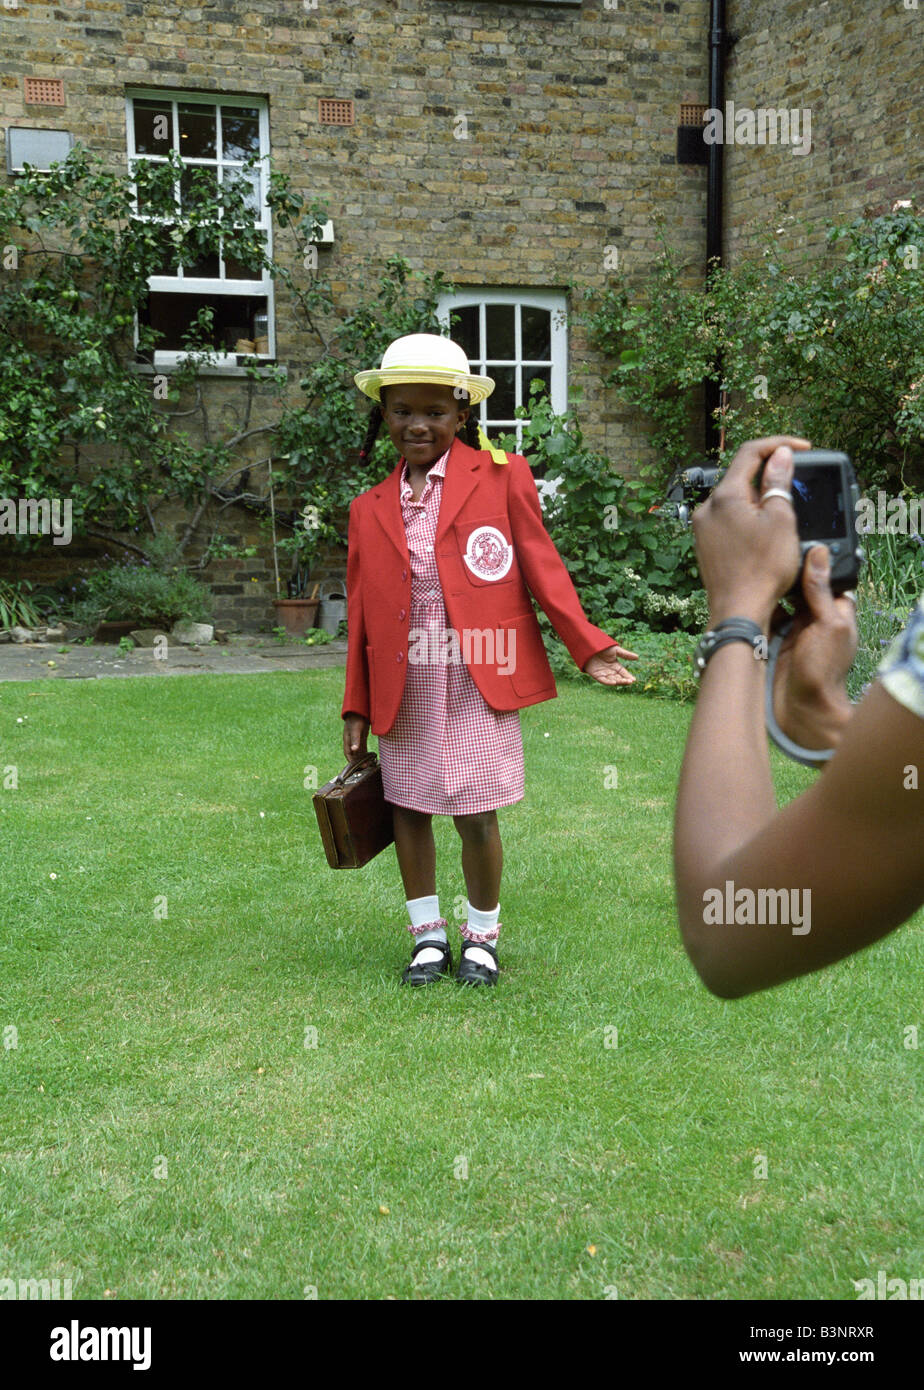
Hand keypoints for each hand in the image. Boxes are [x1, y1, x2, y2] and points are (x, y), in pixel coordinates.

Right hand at [343, 713, 369, 762]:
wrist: (360, 712)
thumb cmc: (356, 720)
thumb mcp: (355, 730)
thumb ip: (355, 740)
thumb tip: (354, 749)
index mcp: (347, 740)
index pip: (347, 753)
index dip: (351, 761)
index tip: (356, 767)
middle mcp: (351, 742)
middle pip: (353, 754)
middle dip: (358, 761)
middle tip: (365, 767)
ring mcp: (356, 740)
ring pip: (359, 752)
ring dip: (362, 758)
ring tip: (368, 764)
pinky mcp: (362, 738)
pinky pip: (363, 748)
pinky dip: (365, 753)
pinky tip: (370, 757)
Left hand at [582, 643, 638, 685]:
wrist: (589, 645)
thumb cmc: (602, 647)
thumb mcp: (615, 650)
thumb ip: (625, 654)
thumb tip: (637, 657)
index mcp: (615, 666)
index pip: (623, 673)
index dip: (628, 676)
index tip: (634, 680)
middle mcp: (610, 671)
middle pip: (618, 678)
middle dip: (624, 680)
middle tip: (630, 681)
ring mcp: (603, 673)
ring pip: (612, 680)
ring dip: (619, 682)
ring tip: (625, 682)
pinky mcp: (596, 675)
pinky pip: (603, 680)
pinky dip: (608, 682)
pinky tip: (614, 682)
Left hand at [692, 435, 811, 628]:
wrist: (739, 612)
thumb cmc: (762, 571)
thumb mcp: (781, 520)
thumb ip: (779, 483)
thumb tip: (780, 456)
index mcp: (724, 496)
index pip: (750, 452)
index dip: (778, 445)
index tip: (802, 448)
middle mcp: (707, 508)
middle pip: (740, 476)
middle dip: (769, 475)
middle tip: (797, 481)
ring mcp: (703, 528)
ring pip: (735, 499)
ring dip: (759, 498)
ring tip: (784, 512)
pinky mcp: (706, 545)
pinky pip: (728, 520)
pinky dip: (748, 517)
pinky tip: (765, 532)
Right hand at [771, 545, 856, 750]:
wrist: (802, 710)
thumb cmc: (824, 670)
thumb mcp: (828, 625)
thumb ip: (821, 591)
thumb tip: (820, 553)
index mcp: (836, 610)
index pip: (824, 576)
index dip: (810, 562)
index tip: (791, 546)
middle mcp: (815, 616)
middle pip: (799, 586)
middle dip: (785, 576)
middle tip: (765, 559)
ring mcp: (794, 628)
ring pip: (780, 599)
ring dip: (769, 591)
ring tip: (752, 573)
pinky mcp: (774, 638)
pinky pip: (766, 616)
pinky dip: (758, 608)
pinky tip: (746, 595)